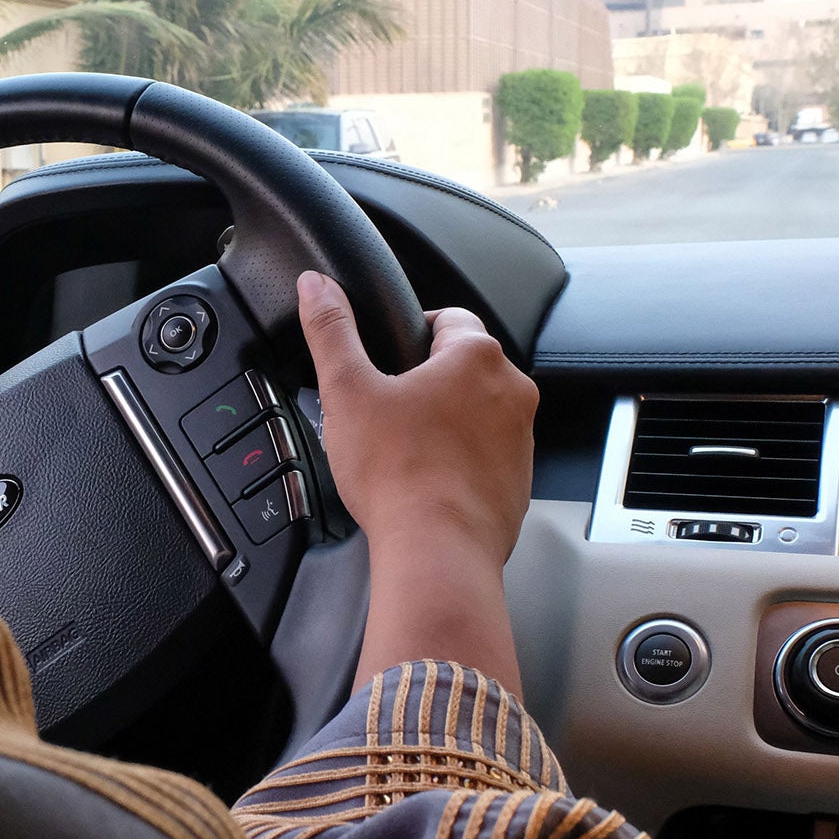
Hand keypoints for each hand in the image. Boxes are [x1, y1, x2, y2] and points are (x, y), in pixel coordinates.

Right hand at [296, 270, 537, 693]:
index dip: (411, 332)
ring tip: (403, 452)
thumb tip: (316, 286)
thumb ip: (330, 329)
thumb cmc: (397, 475)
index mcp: (476, 356)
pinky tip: (425, 483)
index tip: (387, 358)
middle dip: (428, 382)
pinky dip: (461, 463)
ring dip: (448, 423)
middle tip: (386, 411)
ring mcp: (522, 438)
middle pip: (464, 368)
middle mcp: (512, 391)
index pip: (448, 317)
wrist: (437, 552)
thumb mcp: (347, 390)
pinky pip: (487, 457)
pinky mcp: (520, 481)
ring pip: (478, 412)